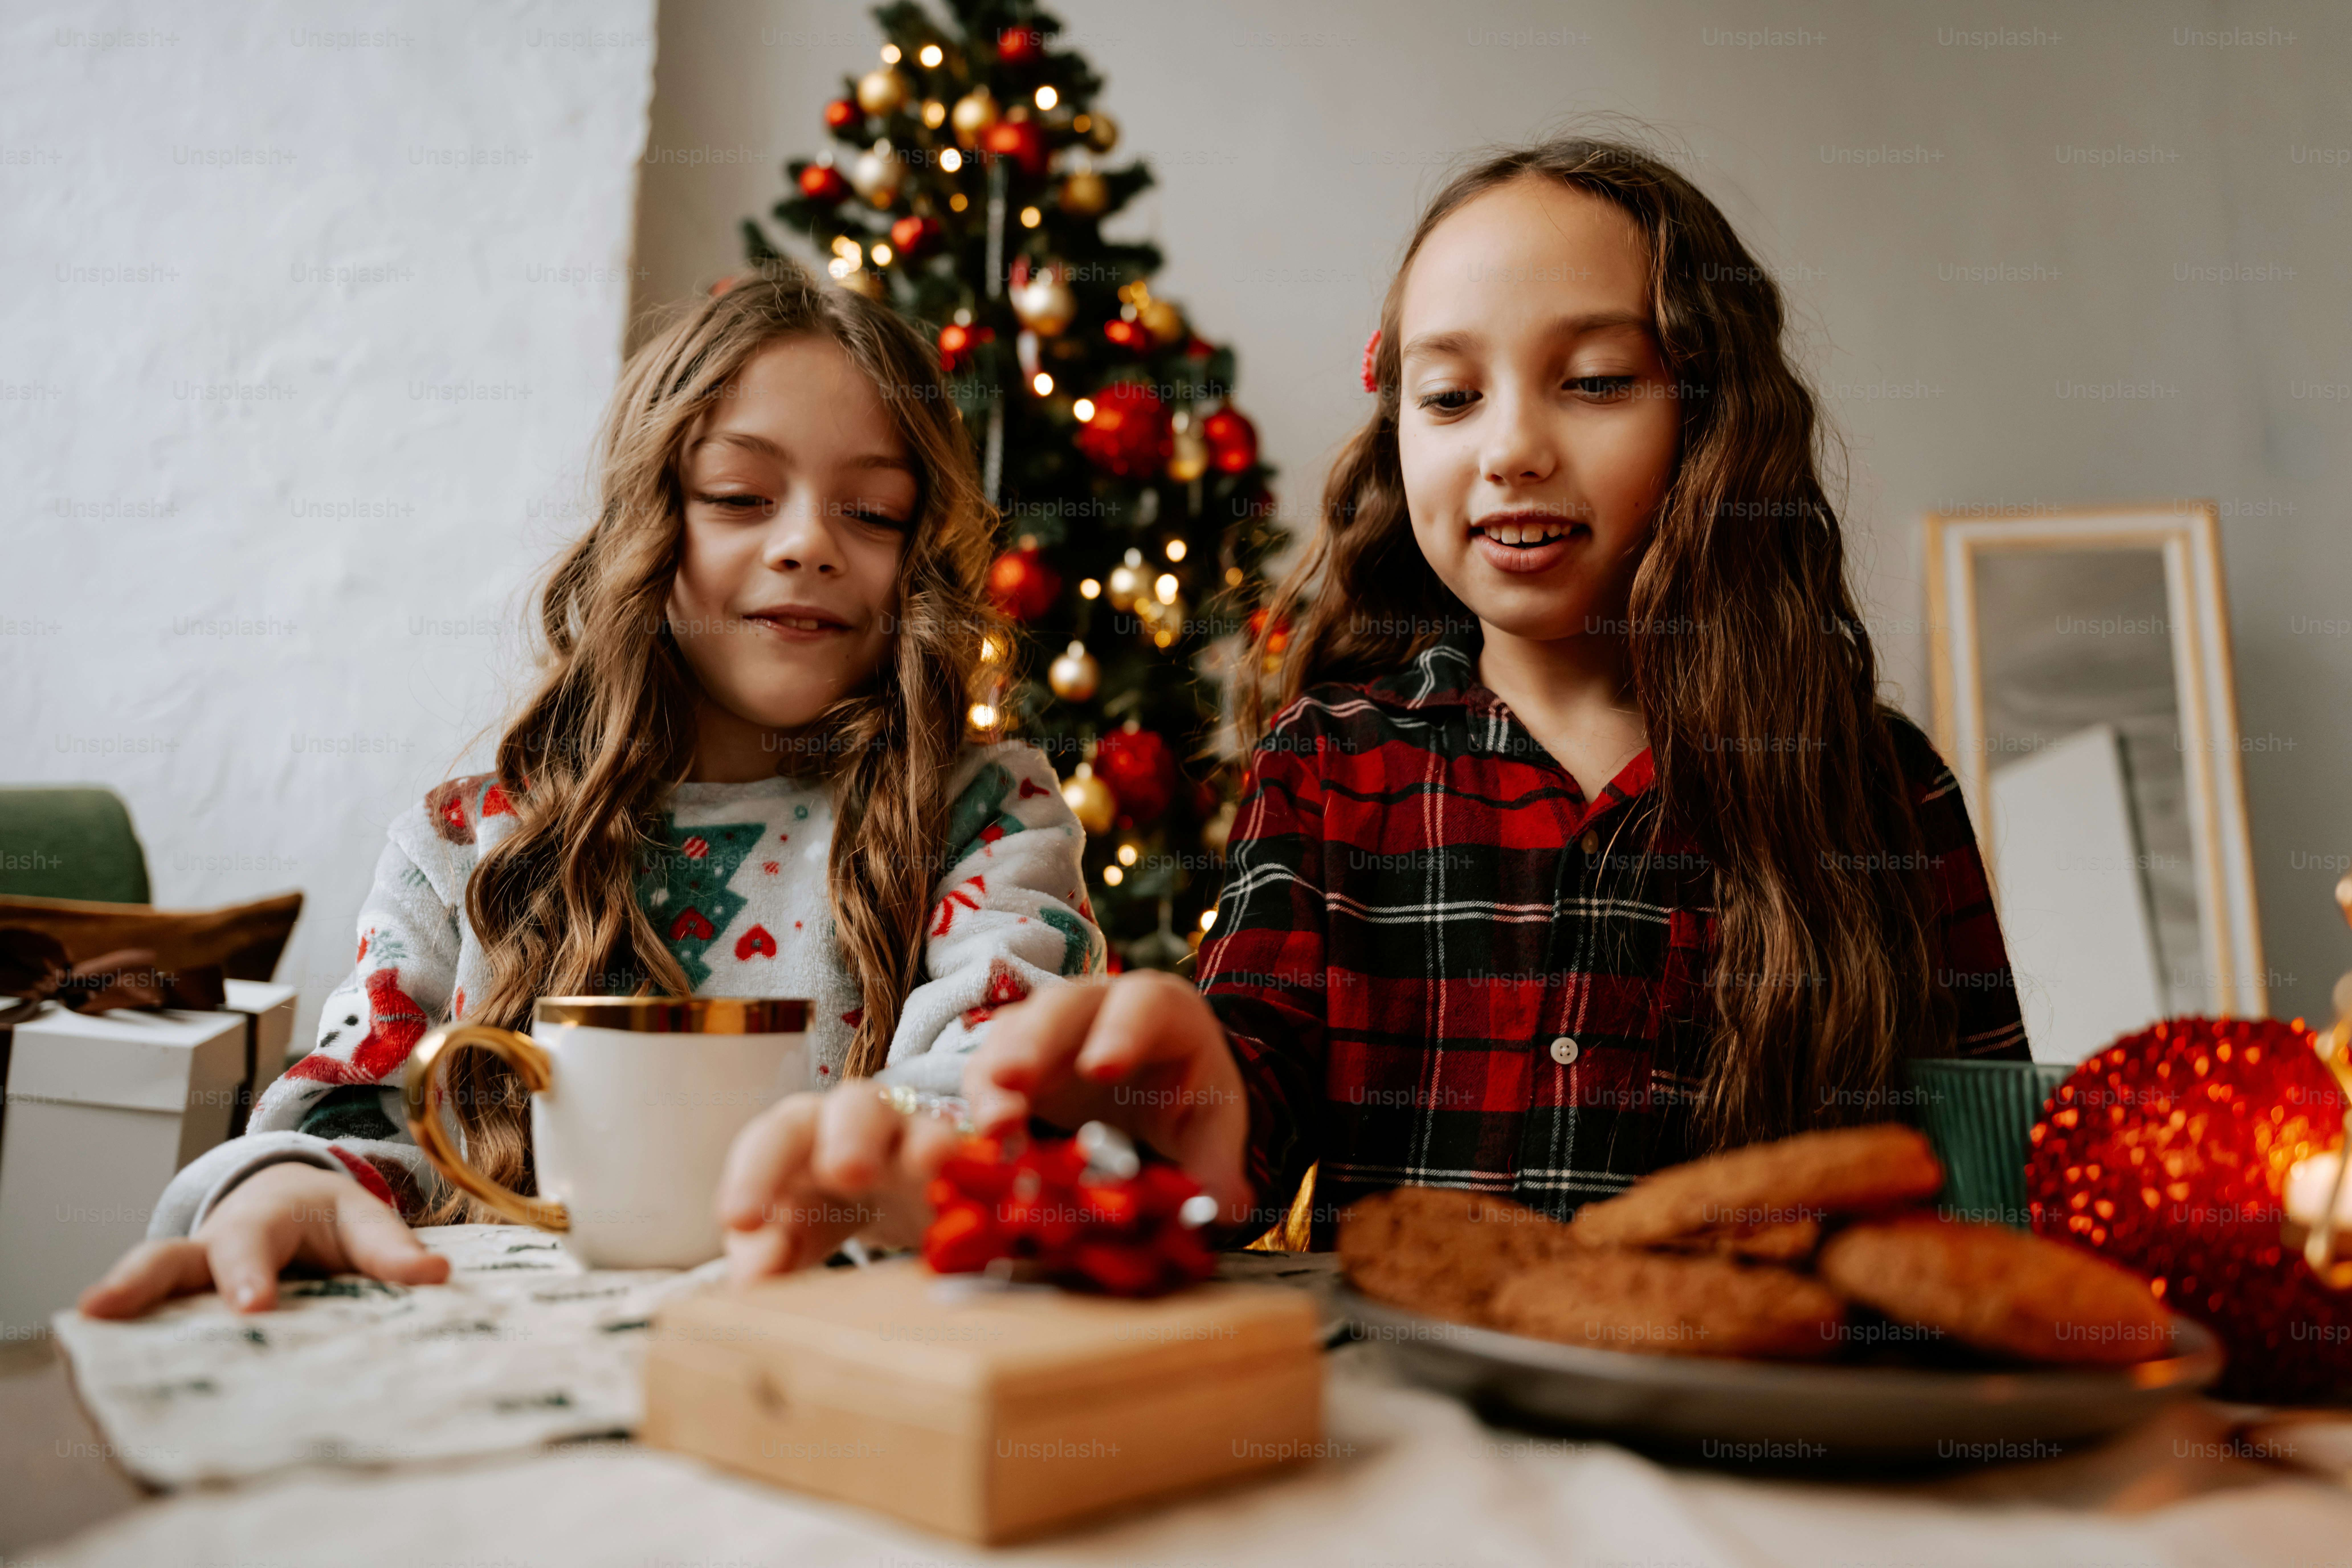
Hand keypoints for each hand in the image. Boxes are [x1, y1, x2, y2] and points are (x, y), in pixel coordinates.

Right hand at [78, 1161, 449, 1319]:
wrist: (293, 1204)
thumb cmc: (329, 1221)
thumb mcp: (363, 1223)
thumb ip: (391, 1251)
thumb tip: (435, 1277)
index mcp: (266, 1220)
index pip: (254, 1245)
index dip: (249, 1274)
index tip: (251, 1303)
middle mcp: (216, 1244)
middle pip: (173, 1256)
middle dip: (146, 1280)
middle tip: (111, 1306)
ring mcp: (190, 1276)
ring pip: (148, 1280)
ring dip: (118, 1299)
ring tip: (85, 1322)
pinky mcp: (181, 1305)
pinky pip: (151, 1317)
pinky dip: (128, 1335)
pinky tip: (107, 1364)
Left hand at [715, 1083, 964, 1283]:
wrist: (879, 1190)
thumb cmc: (817, 1205)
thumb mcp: (787, 1229)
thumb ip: (765, 1253)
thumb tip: (750, 1284)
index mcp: (798, 1131)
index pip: (769, 1140)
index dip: (754, 1176)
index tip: (740, 1221)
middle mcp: (855, 1119)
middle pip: (852, 1107)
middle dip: (850, 1137)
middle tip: (846, 1172)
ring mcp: (912, 1134)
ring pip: (918, 1122)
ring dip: (923, 1141)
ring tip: (926, 1164)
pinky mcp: (955, 1159)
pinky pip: (967, 1157)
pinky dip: (969, 1169)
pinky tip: (970, 1187)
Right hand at [964, 972, 1253, 1225]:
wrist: (1158, 1080)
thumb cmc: (1188, 1091)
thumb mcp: (1212, 1123)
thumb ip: (1218, 1164)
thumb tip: (1229, 1208)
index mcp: (1160, 1008)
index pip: (1142, 1006)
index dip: (1121, 1032)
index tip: (1102, 1070)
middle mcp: (1095, 1003)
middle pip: (1058, 1009)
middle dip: (1034, 1045)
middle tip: (1014, 1082)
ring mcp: (1046, 1025)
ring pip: (1010, 1036)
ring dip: (995, 1080)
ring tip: (993, 1127)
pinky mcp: (1012, 1056)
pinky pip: (986, 1071)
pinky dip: (980, 1105)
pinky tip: (979, 1144)